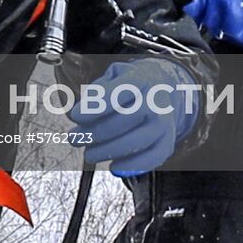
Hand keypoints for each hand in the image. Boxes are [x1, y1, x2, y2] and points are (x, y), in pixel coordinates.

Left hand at [67, 59, 198, 175]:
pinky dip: (131, 166)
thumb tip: (81, 111)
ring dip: (108, 151)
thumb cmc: (130, 85)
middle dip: (96, 132)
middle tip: (75, 137)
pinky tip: (113, 165)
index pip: (118, 93)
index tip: (75, 116)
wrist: (162, 89)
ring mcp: (164, 123)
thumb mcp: (112, 76)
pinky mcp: (168, 143)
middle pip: (125, 119)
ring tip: (89, 153)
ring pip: (137, 141)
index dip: (95, 107)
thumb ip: (96, 91)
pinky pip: (152, 158)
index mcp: (141, 79)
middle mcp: (156, 101)